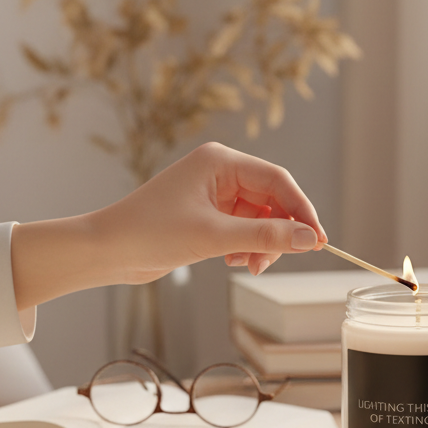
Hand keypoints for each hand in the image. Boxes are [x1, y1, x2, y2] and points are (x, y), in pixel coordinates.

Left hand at [10, 142, 326, 309]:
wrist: (107, 250)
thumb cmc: (150, 232)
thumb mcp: (216, 237)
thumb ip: (267, 236)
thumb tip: (310, 239)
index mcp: (220, 161)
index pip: (279, 181)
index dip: (303, 211)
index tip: (319, 240)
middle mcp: (219, 172)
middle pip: (273, 200)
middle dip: (279, 233)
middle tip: (277, 260)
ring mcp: (214, 194)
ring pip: (261, 219)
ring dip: (262, 245)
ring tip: (248, 266)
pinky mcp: (208, 215)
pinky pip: (244, 229)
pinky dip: (247, 248)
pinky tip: (232, 262)